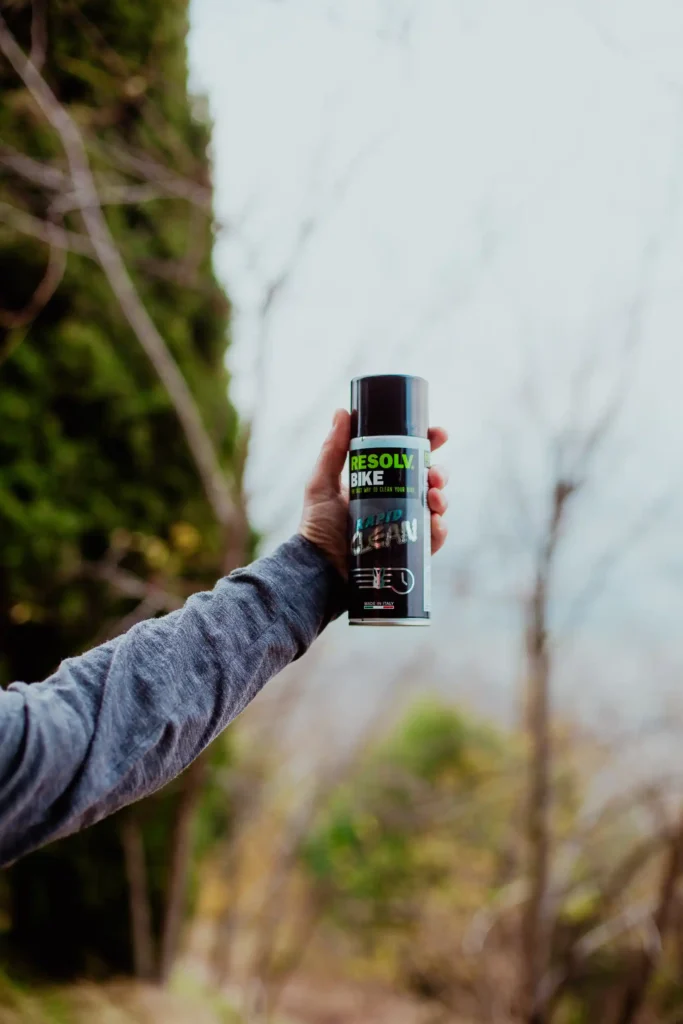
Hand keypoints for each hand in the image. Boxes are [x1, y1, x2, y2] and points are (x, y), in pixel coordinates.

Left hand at [299, 408, 448, 577]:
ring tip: (434, 496)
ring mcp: (405, 527)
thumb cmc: (318, 527)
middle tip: (434, 474)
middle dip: (439, 472)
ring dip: (442, 497)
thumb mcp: (322, 483)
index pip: (409, 459)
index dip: (428, 444)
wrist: (319, 568)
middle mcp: (395, 503)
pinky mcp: (409, 552)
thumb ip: (332, 449)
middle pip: (428, 481)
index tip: (438, 434)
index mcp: (379, 483)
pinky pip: (433, 538)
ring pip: (435, 507)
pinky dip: (440, 529)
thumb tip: (342, 411)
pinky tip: (435, 522)